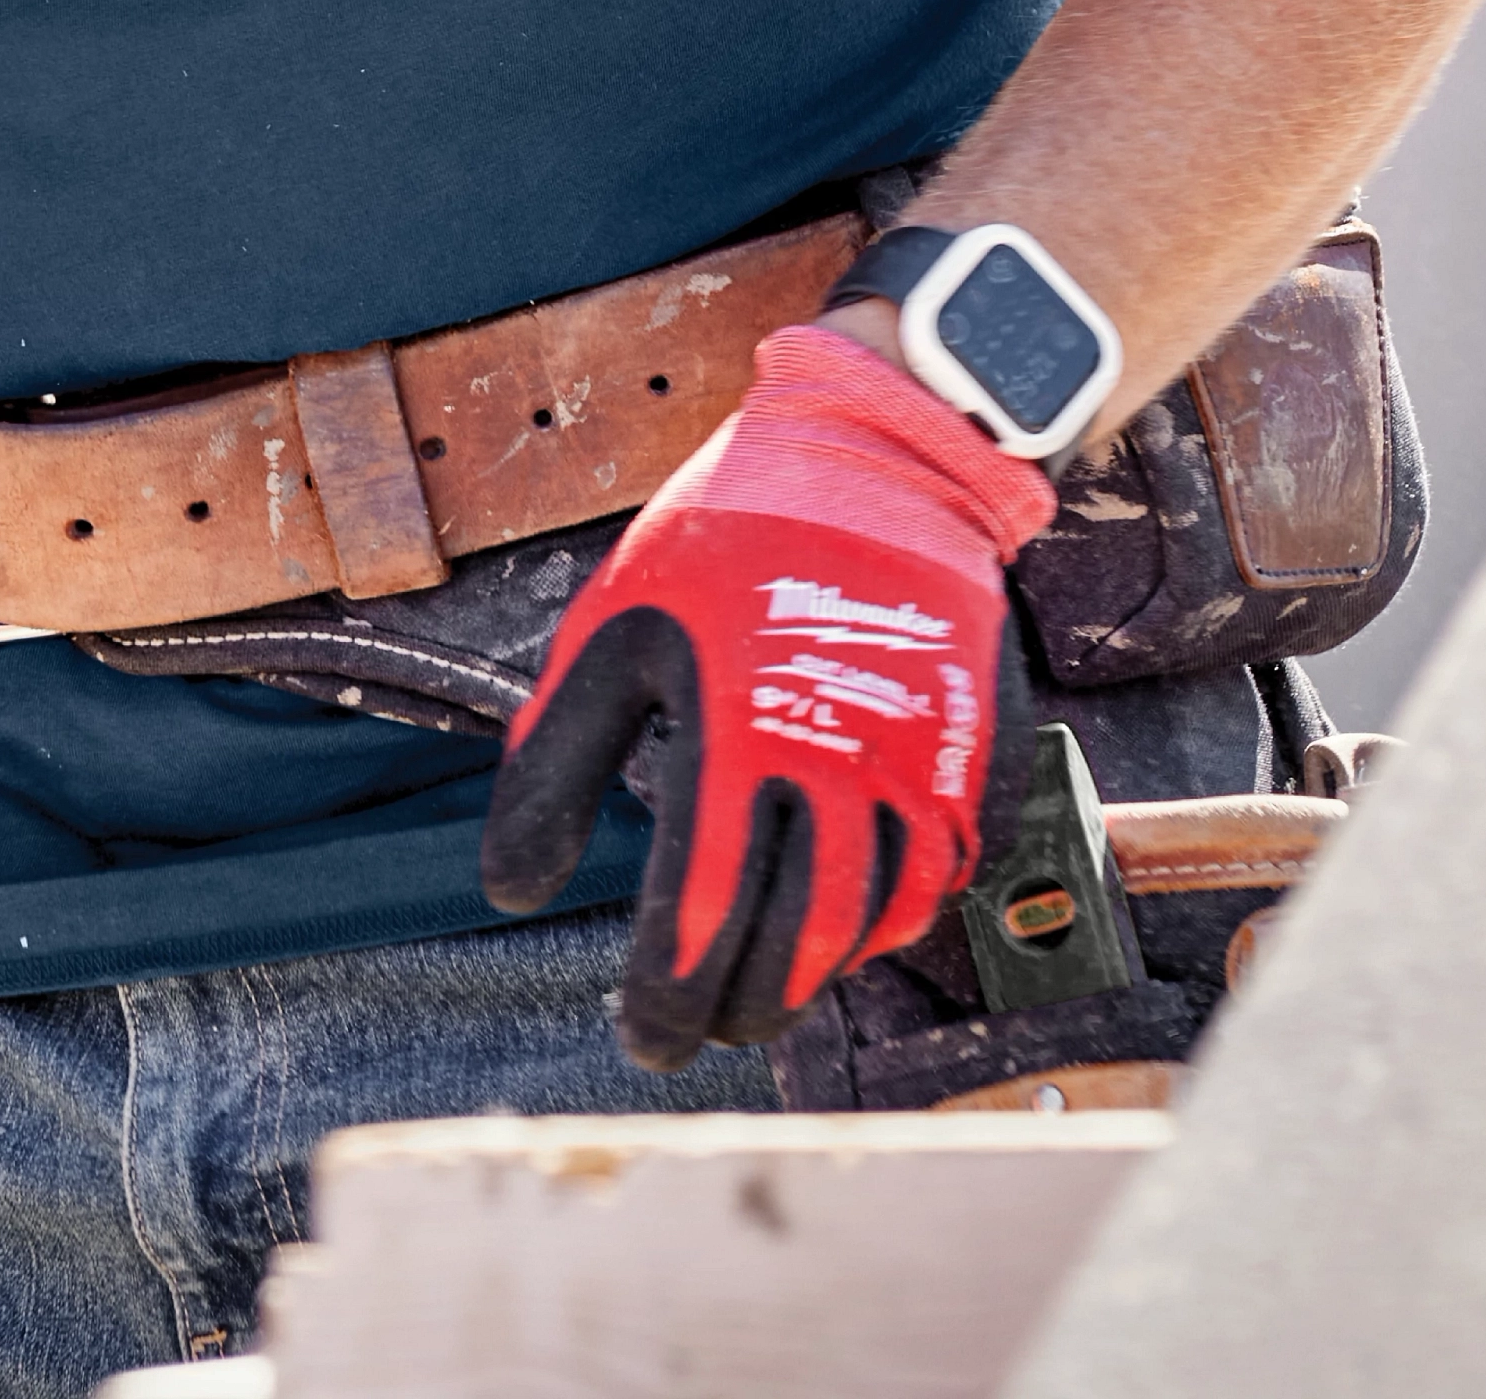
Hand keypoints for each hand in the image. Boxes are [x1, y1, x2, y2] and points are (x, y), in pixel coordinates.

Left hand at [481, 322, 1049, 1068]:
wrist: (881, 451)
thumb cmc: (730, 533)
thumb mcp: (616, 625)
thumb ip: (557, 760)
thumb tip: (508, 891)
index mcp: (738, 724)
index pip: (699, 906)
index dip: (667, 990)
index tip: (644, 1035)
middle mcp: (839, 753)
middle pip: (790, 936)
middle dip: (735, 1003)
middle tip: (697, 1028)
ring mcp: (922, 758)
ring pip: (869, 920)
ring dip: (811, 976)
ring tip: (761, 990)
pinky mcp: (976, 750)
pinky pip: (938, 875)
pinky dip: (887, 920)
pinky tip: (842, 924)